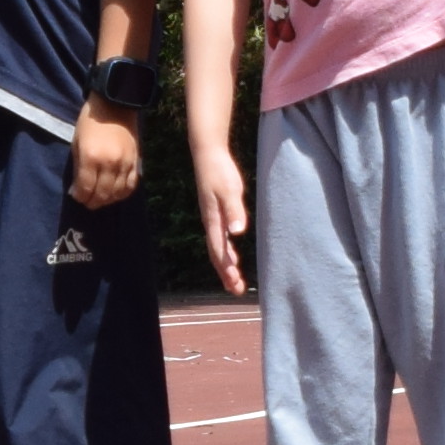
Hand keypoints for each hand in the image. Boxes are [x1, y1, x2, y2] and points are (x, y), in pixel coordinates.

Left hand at [69, 104, 141, 209]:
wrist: (114, 106)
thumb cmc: (89, 124)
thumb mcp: (76, 143)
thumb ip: (77, 168)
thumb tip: (77, 189)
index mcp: (91, 157)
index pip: (86, 187)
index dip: (80, 197)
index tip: (76, 197)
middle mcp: (109, 163)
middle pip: (102, 194)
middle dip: (93, 202)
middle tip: (87, 202)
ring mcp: (125, 163)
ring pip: (117, 193)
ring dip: (107, 200)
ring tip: (100, 199)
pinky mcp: (136, 162)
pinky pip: (131, 185)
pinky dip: (123, 193)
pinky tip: (116, 194)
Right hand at [192, 137, 247, 291]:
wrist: (207, 154)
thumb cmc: (219, 171)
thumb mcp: (229, 189)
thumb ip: (234, 210)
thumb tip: (237, 232)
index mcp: (213, 220)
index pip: (219, 250)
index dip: (226, 268)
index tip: (234, 282)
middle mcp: (211, 223)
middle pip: (217, 254)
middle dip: (226, 273)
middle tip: (236, 290)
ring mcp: (213, 219)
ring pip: (218, 249)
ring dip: (226, 266)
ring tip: (234, 283)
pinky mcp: (217, 213)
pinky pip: (220, 239)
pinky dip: (226, 252)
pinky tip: (233, 258)